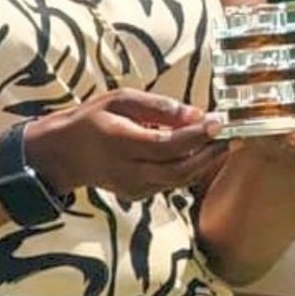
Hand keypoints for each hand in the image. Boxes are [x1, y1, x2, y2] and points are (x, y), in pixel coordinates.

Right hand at [23, 88, 223, 201]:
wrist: (65, 153)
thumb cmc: (93, 119)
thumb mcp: (120, 100)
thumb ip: (157, 107)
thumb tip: (195, 113)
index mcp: (121, 143)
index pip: (168, 144)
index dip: (196, 135)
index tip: (218, 120)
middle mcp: (129, 171)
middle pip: (180, 170)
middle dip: (209, 153)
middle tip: (229, 135)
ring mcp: (134, 187)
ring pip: (179, 180)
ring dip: (204, 162)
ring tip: (220, 142)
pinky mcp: (139, 195)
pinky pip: (170, 183)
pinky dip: (188, 168)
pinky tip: (198, 153)